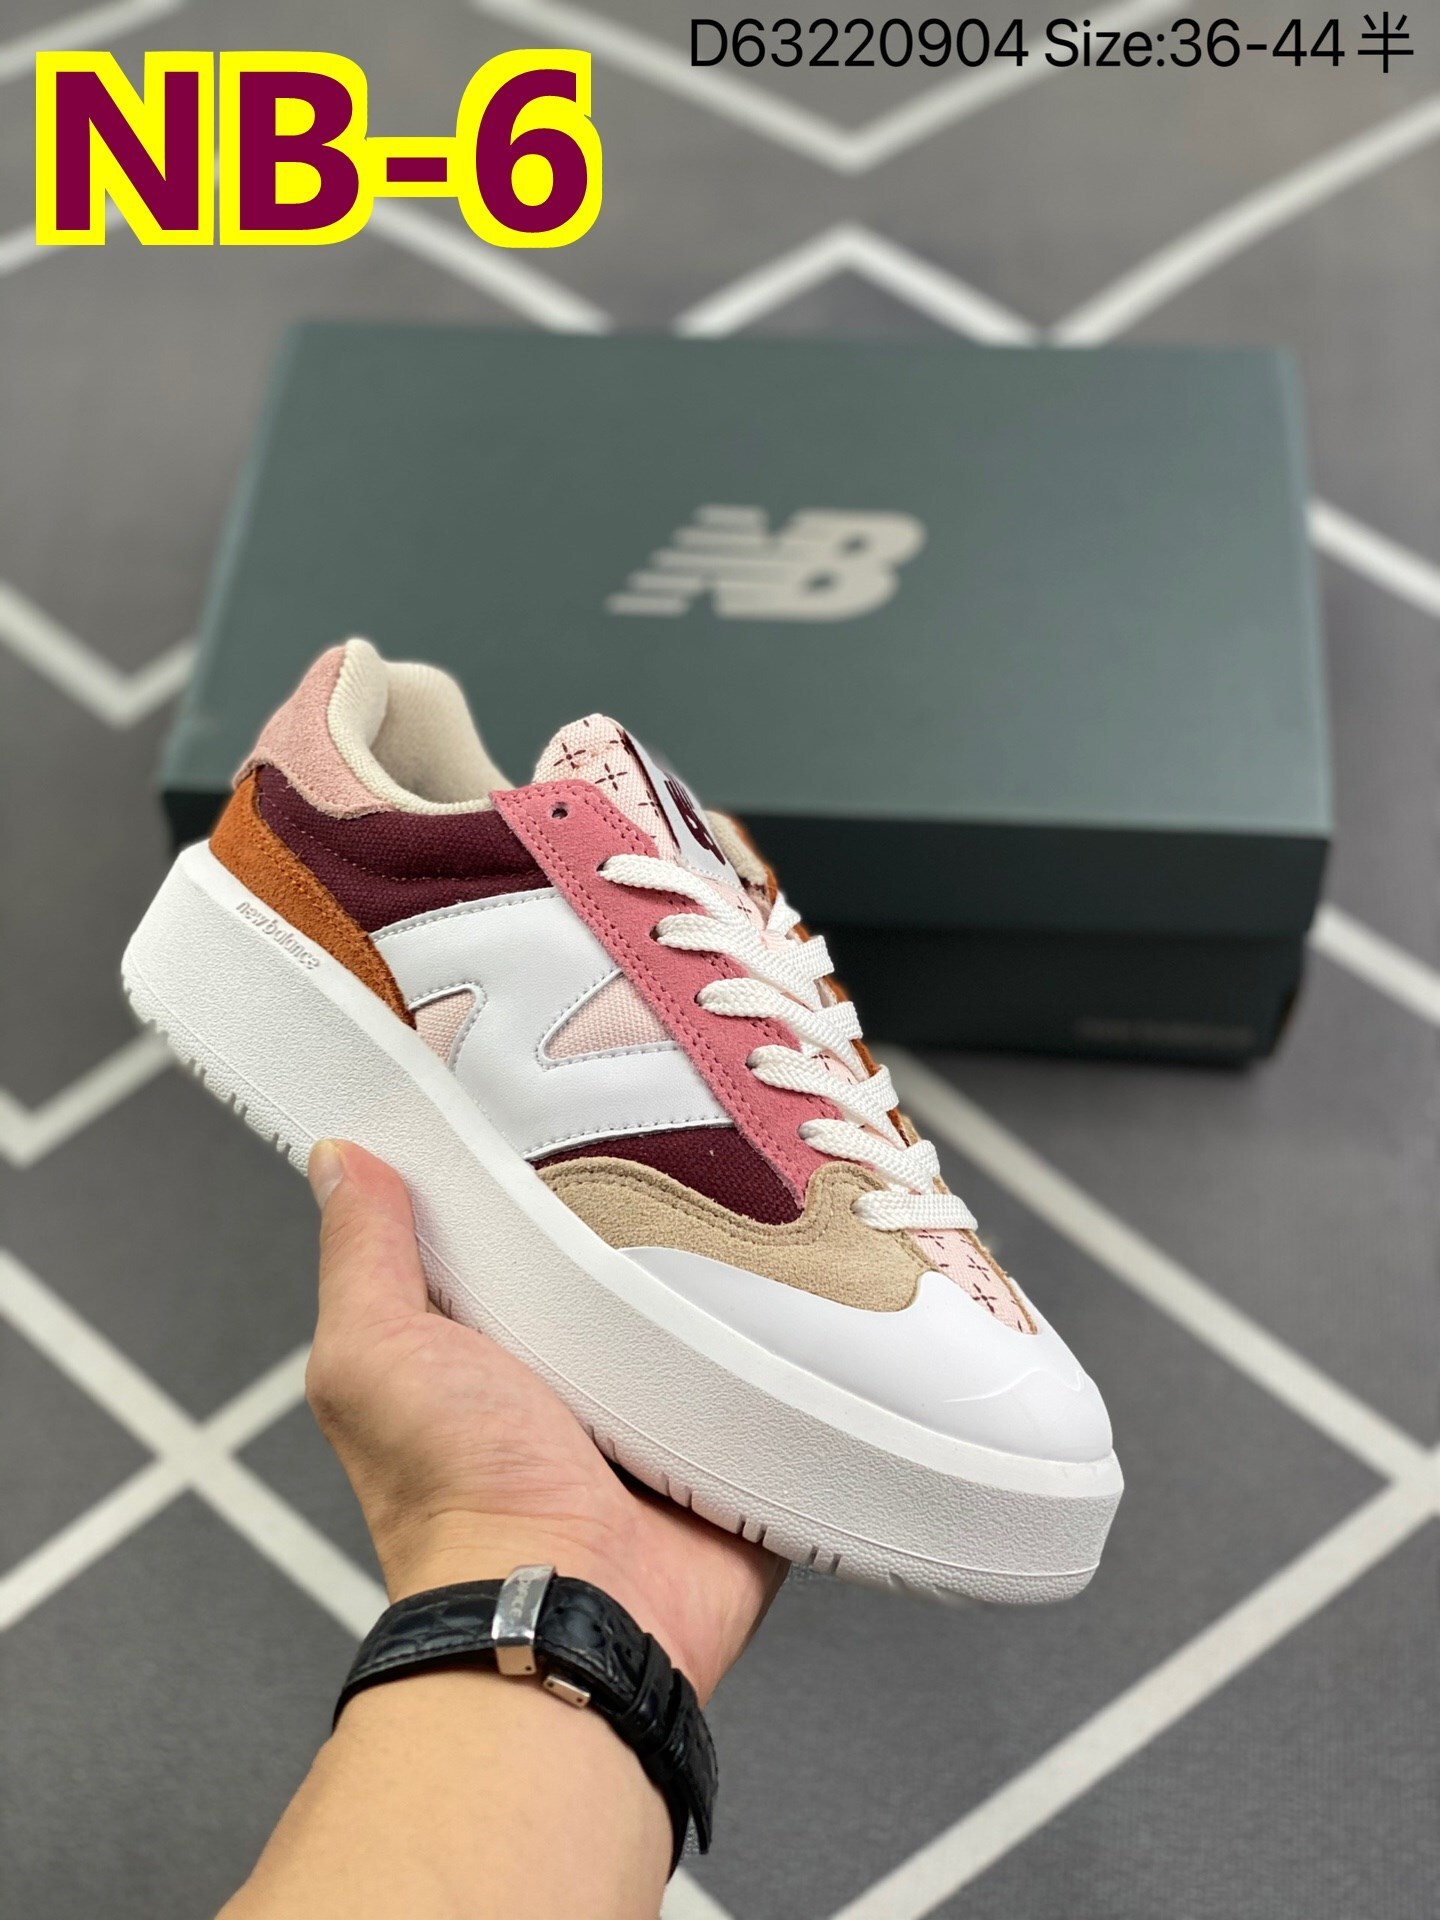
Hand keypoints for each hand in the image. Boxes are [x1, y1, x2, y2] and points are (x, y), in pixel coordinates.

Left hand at [304, 1140, 784, 1700]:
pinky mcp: (730, 1446)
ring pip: (702, 1307)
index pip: (512, 1225)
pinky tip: (803, 1282)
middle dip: (646, 1206)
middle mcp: (572, 1375)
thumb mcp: (377, 1353)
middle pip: (619, 1257)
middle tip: (680, 1134)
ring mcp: (657, 1413)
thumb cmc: (458, 1499)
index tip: (560, 1097)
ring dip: (723, 1270)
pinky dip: (783, 1341)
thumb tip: (343, 1163)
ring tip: (751, 1196)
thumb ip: (363, 1258)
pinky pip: (773, 1373)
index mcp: (486, 1344)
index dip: (529, 1167)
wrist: (571, 1610)